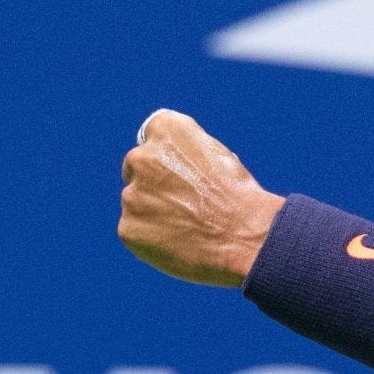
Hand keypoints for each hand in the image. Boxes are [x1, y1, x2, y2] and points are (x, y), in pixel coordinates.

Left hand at [118, 110, 282, 286]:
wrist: (245, 238)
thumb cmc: (239, 197)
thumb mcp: (218, 156)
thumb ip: (186, 152)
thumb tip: (172, 161)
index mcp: (167, 130)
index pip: (154, 134)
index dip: (170, 156)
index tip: (184, 171)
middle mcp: (142, 157)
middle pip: (138, 167)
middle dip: (154, 182)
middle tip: (184, 203)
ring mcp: (132, 194)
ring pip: (136, 201)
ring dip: (152, 211)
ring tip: (188, 227)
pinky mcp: (128, 227)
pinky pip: (134, 230)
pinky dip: (151, 237)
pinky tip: (178, 243)